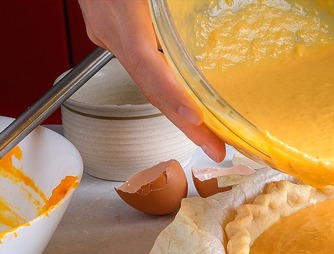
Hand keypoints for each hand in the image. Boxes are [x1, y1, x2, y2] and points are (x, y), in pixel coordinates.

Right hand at [77, 0, 225, 161]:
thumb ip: (174, 3)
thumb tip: (213, 8)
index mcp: (122, 13)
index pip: (146, 62)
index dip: (170, 94)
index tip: (195, 119)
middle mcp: (111, 30)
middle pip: (148, 86)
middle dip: (183, 123)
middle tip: (216, 148)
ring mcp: (108, 32)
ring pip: (145, 82)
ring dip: (177, 113)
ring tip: (210, 138)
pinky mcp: (112, 31)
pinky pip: (143, 68)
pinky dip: (167, 92)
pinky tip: (190, 108)